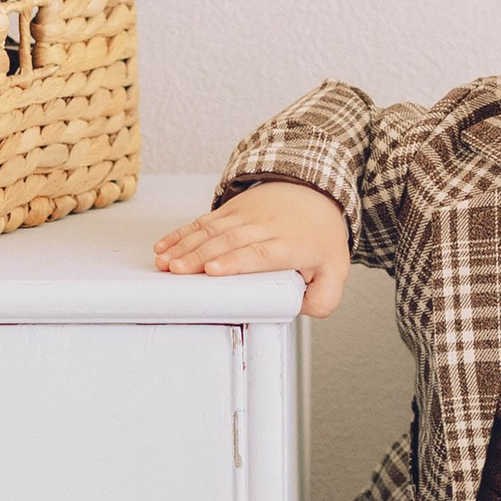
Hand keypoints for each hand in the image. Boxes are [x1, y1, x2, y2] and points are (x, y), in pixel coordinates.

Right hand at [155, 179, 350, 316]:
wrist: (314, 191)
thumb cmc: (319, 237)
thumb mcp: (336, 270)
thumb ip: (323, 298)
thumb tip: (297, 309)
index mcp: (291, 244)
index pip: (261, 252)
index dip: (236, 261)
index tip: (212, 271)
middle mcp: (266, 226)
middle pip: (229, 241)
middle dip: (200, 255)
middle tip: (177, 271)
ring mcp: (246, 215)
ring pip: (212, 230)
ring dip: (185, 246)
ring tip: (165, 263)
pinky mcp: (231, 210)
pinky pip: (203, 221)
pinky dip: (182, 233)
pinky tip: (163, 246)